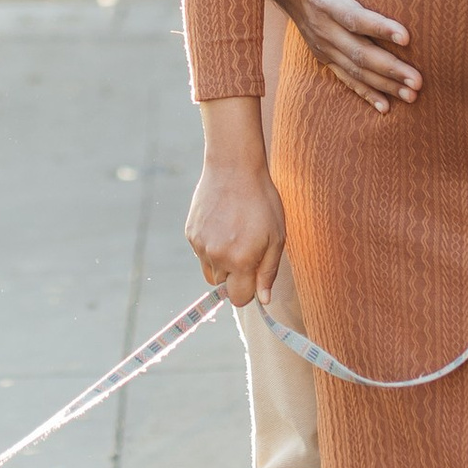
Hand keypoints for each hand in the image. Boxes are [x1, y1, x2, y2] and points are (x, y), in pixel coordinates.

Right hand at [185, 142, 288, 308]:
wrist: (233, 167)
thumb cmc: (261, 201)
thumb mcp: (276, 236)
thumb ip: (268, 271)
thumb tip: (263, 300)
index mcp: (240, 261)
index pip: (239, 298)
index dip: (249, 290)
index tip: (255, 274)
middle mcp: (216, 257)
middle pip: (224, 285)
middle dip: (235, 275)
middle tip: (246, 248)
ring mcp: (200, 245)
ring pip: (210, 270)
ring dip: (221, 262)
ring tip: (233, 235)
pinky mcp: (190, 233)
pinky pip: (201, 253)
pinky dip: (211, 246)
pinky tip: (222, 224)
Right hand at [267, 0, 420, 112]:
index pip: (355, 17)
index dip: (379, 28)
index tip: (407, 36)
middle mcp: (322, 27)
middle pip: (359, 53)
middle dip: (389, 68)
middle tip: (418, 80)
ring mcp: (323, 45)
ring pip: (355, 70)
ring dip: (384, 84)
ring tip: (412, 94)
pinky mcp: (325, 54)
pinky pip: (345, 78)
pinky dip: (365, 94)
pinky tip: (386, 108)